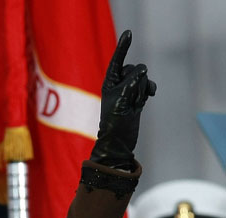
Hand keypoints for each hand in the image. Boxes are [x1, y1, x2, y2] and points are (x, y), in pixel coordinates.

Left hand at [90, 30, 155, 170]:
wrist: (118, 143)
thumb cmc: (114, 122)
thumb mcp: (121, 98)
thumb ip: (132, 80)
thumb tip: (143, 69)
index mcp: (109, 82)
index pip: (117, 60)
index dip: (123, 47)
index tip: (130, 32)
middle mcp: (118, 85)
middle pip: (134, 69)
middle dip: (137, 79)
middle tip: (131, 97)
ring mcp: (129, 92)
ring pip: (142, 78)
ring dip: (142, 88)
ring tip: (137, 102)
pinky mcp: (137, 99)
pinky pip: (147, 86)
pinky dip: (149, 89)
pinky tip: (150, 95)